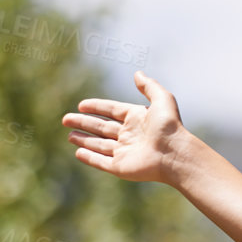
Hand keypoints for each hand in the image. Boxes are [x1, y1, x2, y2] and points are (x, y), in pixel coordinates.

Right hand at [60, 70, 188, 183]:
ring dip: (84, 140)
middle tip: (65, 119)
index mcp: (138, 119)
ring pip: (100, 145)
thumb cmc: (170, 127)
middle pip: (102, 128)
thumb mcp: (162, 100)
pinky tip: (78, 152)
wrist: (175, 155)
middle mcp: (130, 135)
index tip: (81, 105)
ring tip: (70, 135)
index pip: (112, 111)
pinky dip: (89, 157)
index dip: (97, 107)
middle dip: (84, 123)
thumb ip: (149, 86)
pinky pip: (101, 162)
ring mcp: (125, 152)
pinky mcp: (121, 167)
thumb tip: (137, 73)